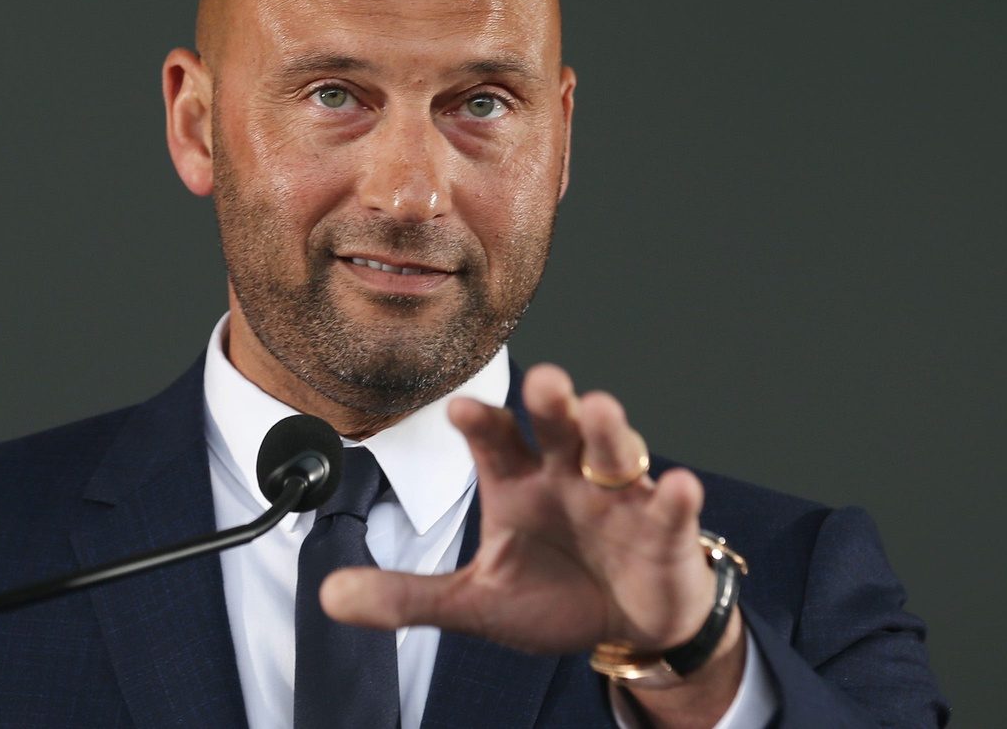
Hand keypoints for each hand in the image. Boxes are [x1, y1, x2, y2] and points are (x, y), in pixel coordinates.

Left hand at [321, 363, 724, 656]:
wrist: (624, 623)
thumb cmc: (551, 594)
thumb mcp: (474, 602)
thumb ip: (407, 596)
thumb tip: (328, 596)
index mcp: (516, 480)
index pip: (493, 438)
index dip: (479, 421)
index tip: (457, 408)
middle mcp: (566, 473)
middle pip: (557, 424)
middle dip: (552, 400)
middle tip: (544, 381)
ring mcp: (618, 496)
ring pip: (615, 450)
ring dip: (610, 429)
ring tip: (600, 410)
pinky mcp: (664, 527)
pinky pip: (671, 507)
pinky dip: (676, 497)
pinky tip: (678, 487)